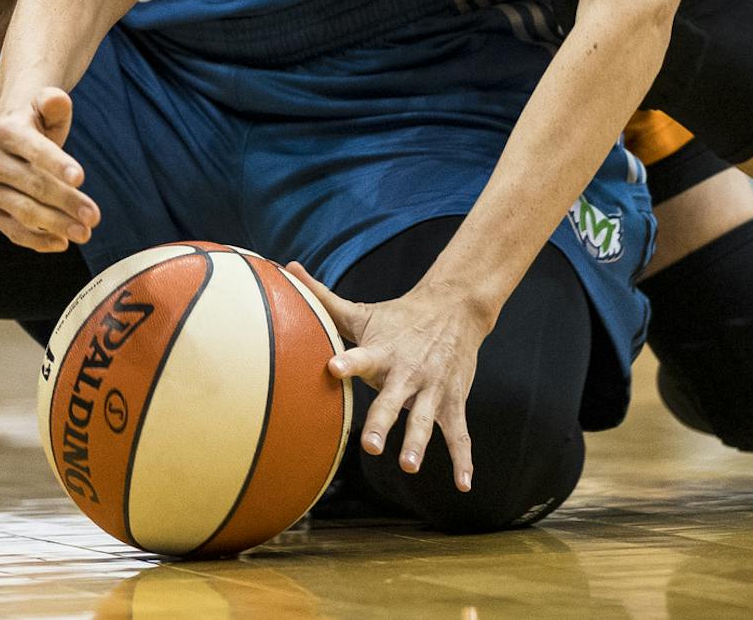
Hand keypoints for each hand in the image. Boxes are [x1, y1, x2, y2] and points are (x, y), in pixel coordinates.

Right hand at [0, 86, 98, 251]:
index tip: (81, 178)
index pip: (34, 149)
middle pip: (33, 185)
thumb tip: (57, 99)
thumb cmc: (37, 121)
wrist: (8, 137)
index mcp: (5, 130)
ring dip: (56, 225)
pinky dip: (37, 240)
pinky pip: (12, 230)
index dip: (57, 163)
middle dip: (66, 201)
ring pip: (23, 211)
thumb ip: (53, 101)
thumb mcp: (47, 105)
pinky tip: (62, 244)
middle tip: (95, 216)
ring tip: (85, 233)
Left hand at [289, 264, 496, 492]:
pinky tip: (465, 484)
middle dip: (381, 421)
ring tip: (407, 466)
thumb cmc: (398, 316)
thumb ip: (323, 297)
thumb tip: (287, 268)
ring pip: (425, 420)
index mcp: (382, 351)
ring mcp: (432, 388)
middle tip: (369, 445)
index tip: (333, 368)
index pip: (362, 356)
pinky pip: (459, 434)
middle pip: (392, 400)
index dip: (348, 362)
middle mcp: (407, 371)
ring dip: (417, 443)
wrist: (455, 308)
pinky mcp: (453, 401)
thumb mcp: (362, 311)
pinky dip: (463, 460)